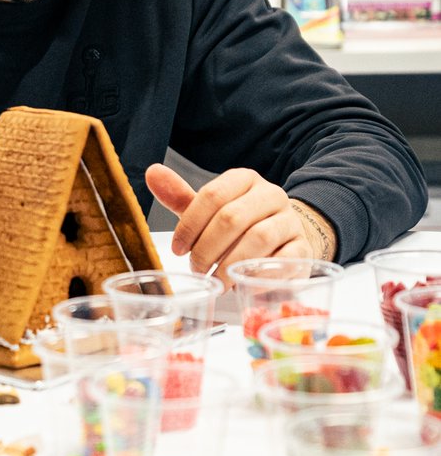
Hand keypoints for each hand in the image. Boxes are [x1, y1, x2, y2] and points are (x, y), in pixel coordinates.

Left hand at [145, 164, 334, 287]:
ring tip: (216, 281)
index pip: (212, 195)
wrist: (286, 238)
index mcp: (244, 180)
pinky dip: (260, 274)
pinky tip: (244, 283)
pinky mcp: (304, 249)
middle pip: (232, 217)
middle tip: (196, 269)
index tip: (178, 249)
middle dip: (207, 248)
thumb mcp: (210, 210)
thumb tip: (152, 172)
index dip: (190, 224)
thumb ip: (181, 196)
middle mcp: (270, 194)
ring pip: (258, 238)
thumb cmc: (241, 226)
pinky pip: (285, 260)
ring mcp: (290, 220)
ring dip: (230, 264)